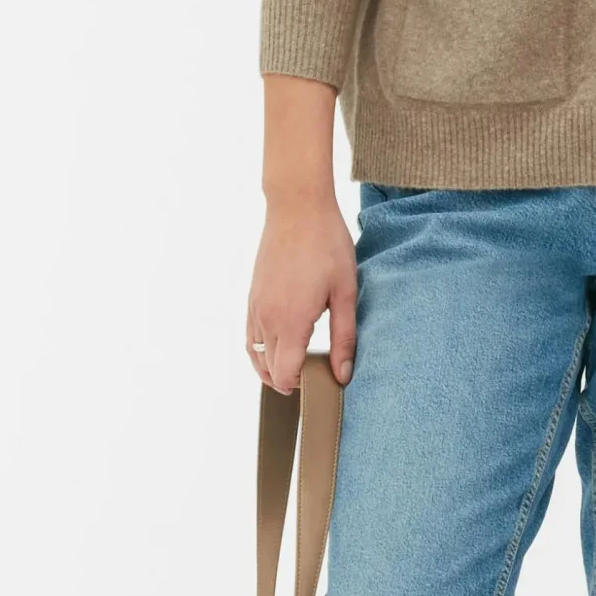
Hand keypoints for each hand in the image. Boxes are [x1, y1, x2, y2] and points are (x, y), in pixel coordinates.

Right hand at [246, 188, 357, 395]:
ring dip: (271, 368)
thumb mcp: (345, 293)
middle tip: (315, 377)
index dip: (301, 387)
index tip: (322, 381)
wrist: (297, 208)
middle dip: (288, 380)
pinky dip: (260, 349)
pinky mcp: (252, 296)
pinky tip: (279, 346)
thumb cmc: (326, 245)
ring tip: (296, 370)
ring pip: (254, 354)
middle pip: (268, 369)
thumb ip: (344, 338)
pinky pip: (249, 334)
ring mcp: (255, 307)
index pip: (284, 375)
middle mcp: (266, 319)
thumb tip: (342, 375)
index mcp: (290, 322)